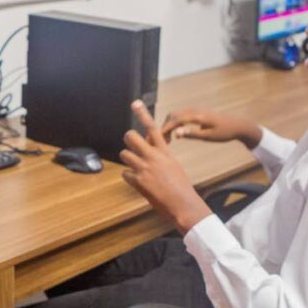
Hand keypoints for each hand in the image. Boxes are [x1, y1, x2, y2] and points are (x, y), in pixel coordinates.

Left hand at [120, 100, 211, 232]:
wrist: (183, 204)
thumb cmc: (181, 186)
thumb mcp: (173, 165)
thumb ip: (160, 155)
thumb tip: (148, 148)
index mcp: (165, 151)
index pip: (153, 129)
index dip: (143, 114)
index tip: (135, 103)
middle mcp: (153, 157)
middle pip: (131, 137)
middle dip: (129, 140)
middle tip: (131, 146)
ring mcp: (144, 168)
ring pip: (124, 154)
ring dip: (128, 160)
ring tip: (137, 168)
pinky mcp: (138, 181)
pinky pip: (125, 173)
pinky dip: (129, 177)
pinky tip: (139, 182)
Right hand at [160, 107, 262, 148]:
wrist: (238, 125)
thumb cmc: (224, 133)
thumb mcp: (208, 136)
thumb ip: (191, 134)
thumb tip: (175, 133)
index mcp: (196, 116)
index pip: (174, 120)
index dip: (163, 129)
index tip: (156, 138)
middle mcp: (194, 110)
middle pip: (172, 115)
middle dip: (163, 127)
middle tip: (159, 140)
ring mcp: (195, 110)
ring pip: (175, 115)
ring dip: (168, 125)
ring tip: (165, 139)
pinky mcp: (197, 112)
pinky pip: (181, 115)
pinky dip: (174, 123)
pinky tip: (175, 134)